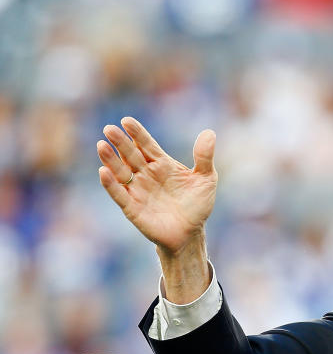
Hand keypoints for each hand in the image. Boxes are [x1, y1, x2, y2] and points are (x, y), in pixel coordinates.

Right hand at [97, 117, 216, 255]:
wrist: (191, 233)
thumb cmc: (197, 204)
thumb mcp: (206, 179)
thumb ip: (204, 157)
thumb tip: (209, 132)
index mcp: (162, 164)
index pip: (146, 145)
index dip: (137, 133)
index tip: (127, 121)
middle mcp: (146, 174)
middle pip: (130, 155)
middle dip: (120, 142)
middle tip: (109, 129)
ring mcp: (137, 190)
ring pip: (120, 171)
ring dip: (110, 159)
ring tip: (102, 145)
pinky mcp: (132, 208)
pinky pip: (119, 194)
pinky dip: (110, 184)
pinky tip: (104, 172)